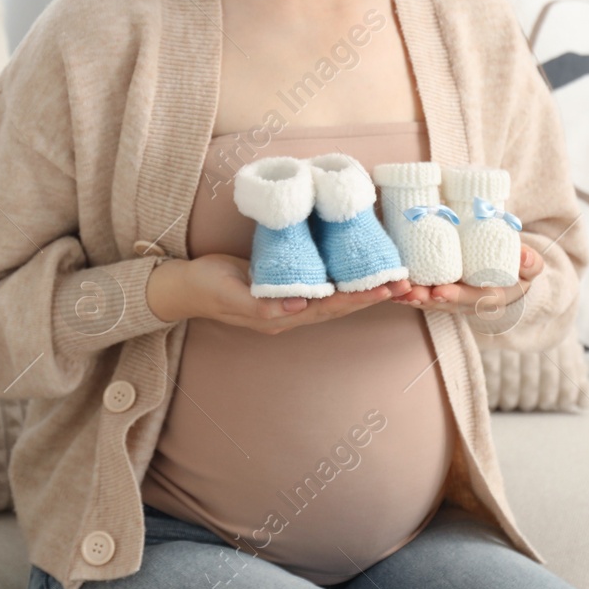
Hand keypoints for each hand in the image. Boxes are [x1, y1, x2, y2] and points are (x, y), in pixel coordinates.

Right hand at [150, 254, 410, 334]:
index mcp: (281, 317)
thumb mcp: (228, 294)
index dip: (358, 298)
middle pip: (340, 306)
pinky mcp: (285, 285)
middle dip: (372, 295)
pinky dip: (343, 279)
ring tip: (394, 280)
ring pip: (335, 298)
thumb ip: (261, 305)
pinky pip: (321, 285)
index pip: (329, 309)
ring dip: (364, 289)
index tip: (385, 289)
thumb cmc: (204, 287)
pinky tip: (359, 270)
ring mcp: (288, 301)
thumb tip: (299, 308)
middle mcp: (291, 313)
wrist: (183, 285)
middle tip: (404, 283)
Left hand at [388, 244, 540, 313]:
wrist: (509, 276)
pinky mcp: (440, 293)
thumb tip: (526, 258)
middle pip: (445, 304)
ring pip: (430, 301)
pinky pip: (422, 294)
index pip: (472, 298)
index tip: (440, 291)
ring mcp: (452, 299)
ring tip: (396, 290)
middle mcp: (468, 303)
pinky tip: (391, 287)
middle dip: (426, 299)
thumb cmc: (518, 269)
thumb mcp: (530, 267)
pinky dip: (406, 292)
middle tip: (409, 292)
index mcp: (491, 297)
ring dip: (411, 297)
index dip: (456, 296)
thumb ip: (530, 263)